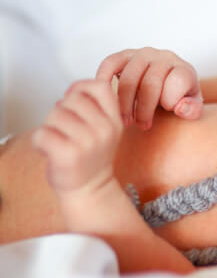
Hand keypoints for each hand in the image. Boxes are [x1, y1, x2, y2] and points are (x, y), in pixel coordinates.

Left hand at [31, 80, 122, 194]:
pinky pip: (42, 133)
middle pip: (71, 99)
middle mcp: (105, 130)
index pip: (99, 87)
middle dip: (61, 110)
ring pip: (54, 114)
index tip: (74, 101)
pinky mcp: (69, 155)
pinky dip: (39, 142)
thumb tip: (72, 89)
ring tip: (59, 141)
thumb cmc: (90, 158)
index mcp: (114, 122)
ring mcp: (88, 143)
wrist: (91, 190)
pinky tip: (50, 150)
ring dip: (50, 127)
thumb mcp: (104, 129)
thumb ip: (93, 107)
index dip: (81, 88)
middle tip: (66, 130)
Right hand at [95, 47, 202, 129]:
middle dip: (145, 109)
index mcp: (184, 69)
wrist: (169, 83)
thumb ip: (192, 110)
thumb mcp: (192, 107)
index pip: (177, 82)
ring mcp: (143, 54)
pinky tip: (106, 100)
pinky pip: (110, 63)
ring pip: (129, 77)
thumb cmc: (181, 99)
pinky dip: (104, 80)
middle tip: (142, 126)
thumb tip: (180, 108)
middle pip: (150, 83)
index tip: (166, 113)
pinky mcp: (124, 55)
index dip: (170, 102)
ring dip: (125, 103)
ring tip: (126, 121)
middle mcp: (164, 57)